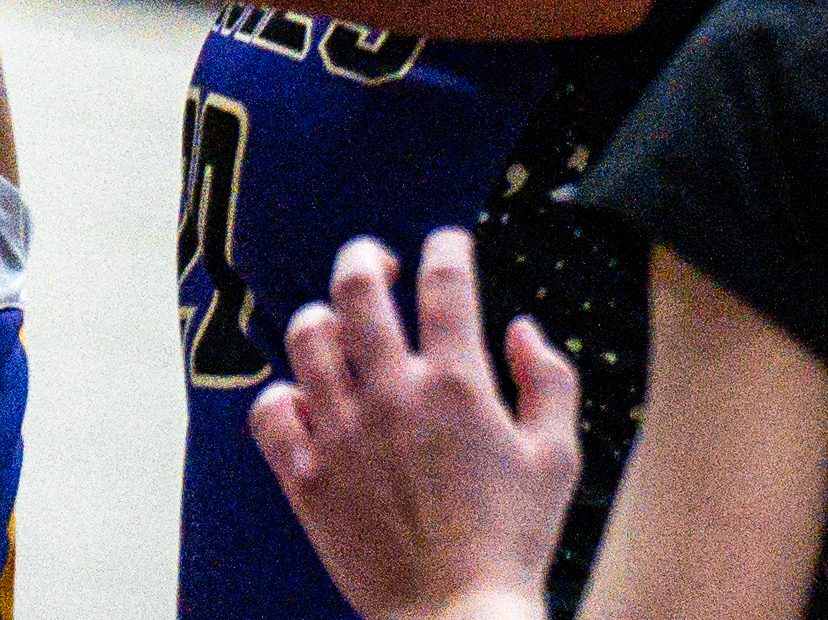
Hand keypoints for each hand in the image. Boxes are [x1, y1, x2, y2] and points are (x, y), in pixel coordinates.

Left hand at [249, 231, 580, 619]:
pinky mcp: (307, 475)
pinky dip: (283, 394)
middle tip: (378, 263)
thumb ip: (550, 379)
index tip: (449, 244)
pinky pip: (270, 409)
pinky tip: (306, 399)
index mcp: (459, 384)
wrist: (457, 618)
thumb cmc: (515, 540)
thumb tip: (521, 326)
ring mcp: (344, 433)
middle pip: (358, 287)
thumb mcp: (558, 456)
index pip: (445, 278)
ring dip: (323, 318)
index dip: (447, 245)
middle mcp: (394, 395)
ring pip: (307, 336)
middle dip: (366, 256)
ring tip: (338, 327)